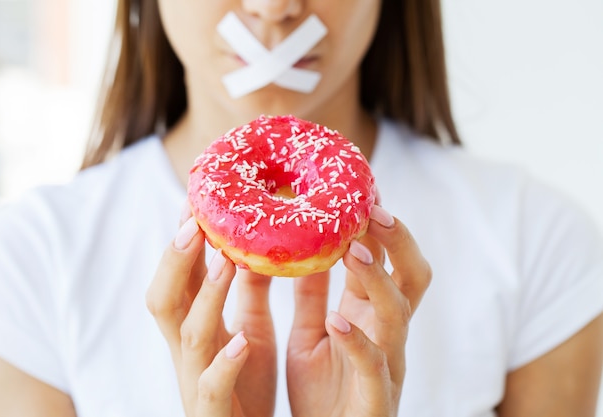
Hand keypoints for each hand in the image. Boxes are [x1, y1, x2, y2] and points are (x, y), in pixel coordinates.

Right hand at [146, 207, 276, 416]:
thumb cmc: (246, 385)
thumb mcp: (251, 330)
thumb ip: (250, 292)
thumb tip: (256, 246)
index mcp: (197, 327)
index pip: (181, 276)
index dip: (184, 240)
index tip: (196, 198)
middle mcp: (188, 350)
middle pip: (165, 298)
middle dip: (176, 258)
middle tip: (195, 219)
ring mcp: (196, 379)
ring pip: (189, 334)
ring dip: (207, 295)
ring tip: (227, 259)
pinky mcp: (214, 411)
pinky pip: (212, 386)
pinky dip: (224, 362)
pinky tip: (242, 340)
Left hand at [287, 205, 430, 416]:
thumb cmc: (322, 392)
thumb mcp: (311, 334)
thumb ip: (311, 295)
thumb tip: (304, 249)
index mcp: (370, 316)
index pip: (386, 260)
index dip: (379, 226)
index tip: (359, 190)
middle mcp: (387, 333)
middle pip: (412, 277)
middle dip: (398, 240)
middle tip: (372, 209)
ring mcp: (388, 364)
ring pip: (398, 314)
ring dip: (378, 280)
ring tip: (353, 250)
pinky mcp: (376, 398)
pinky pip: (375, 366)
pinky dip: (358, 342)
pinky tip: (336, 322)